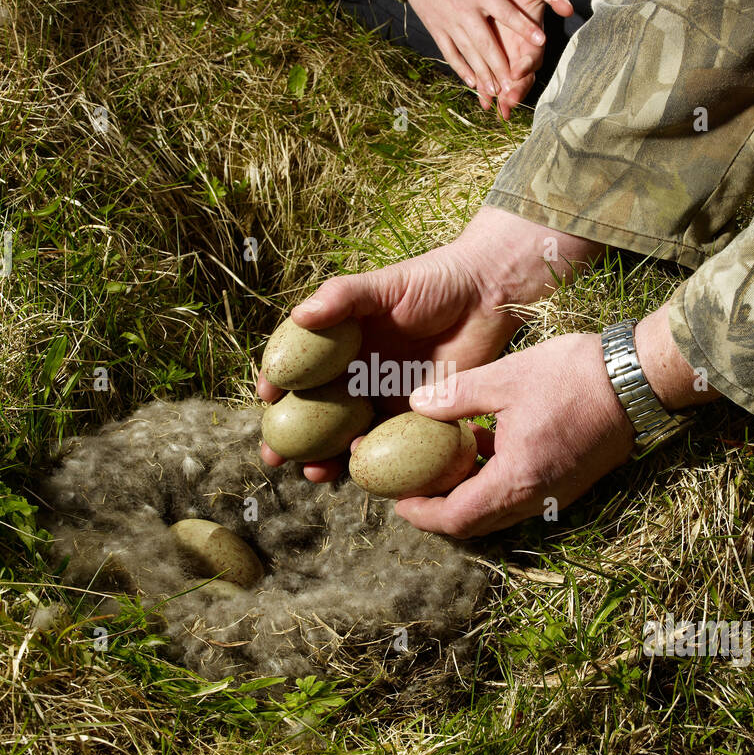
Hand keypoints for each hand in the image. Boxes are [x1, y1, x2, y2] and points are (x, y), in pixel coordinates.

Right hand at [257, 208, 602, 480]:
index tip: (266, 398)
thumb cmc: (432, 281)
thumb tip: (300, 316)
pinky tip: (358, 470)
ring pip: (345, 435)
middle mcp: (357, 373)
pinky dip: (371, 461)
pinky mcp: (415, 415)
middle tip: (272, 457)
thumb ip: (343, 297)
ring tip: (312, 473)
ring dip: (325, 458)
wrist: (486, 297)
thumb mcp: (383, 285)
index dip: (278, 384)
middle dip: (290, 438)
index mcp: (342, 341)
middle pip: (314, 411)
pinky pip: (389, 444)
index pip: (300, 367)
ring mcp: (383, 396)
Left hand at [395, 333, 634, 536]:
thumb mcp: (504, 379)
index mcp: (516, 479)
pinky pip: (521, 496)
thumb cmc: (572, 376)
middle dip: (440, 511)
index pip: (458, 518)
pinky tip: (482, 447)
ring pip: (499, 512)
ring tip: (441, 468)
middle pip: (477, 523)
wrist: (637, 379)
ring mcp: (557, 494)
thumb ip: (454, 396)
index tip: (399, 501)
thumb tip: (415, 406)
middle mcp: (537, 498)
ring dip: (468, 497)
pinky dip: (494, 483)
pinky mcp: (569, 482)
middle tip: (413, 489)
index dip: (423, 515)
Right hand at [402, 0, 546, 107]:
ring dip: (483, 74)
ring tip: (495, 92)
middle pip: (487, 44)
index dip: (524, 26)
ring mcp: (449, 23)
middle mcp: (465, 11)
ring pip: (469, 53)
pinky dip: (461, 68)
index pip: (506, 12)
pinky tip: (471, 82)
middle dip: (501, 66)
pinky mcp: (437, 29)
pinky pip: (450, 53)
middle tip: (513, 86)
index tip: (541, 41)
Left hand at [482, 0, 573, 117]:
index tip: (517, 71)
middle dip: (514, 90)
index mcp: (533, 38)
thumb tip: (569, 7)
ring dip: (498, 96)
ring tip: (492, 107)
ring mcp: (503, 55)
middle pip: (520, 77)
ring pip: (503, 82)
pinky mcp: (487, 55)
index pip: (532, 57)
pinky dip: (484, 89)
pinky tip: (481, 100)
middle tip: (508, 102)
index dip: (526, 65)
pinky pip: (486, 76)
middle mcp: (519, 51)